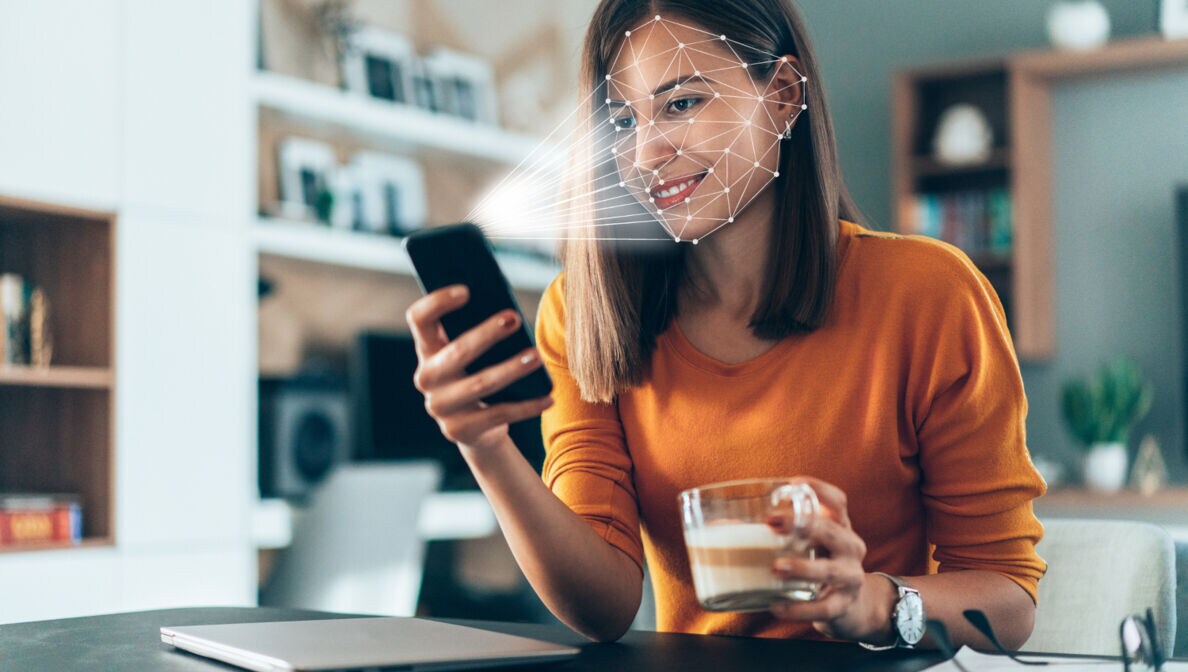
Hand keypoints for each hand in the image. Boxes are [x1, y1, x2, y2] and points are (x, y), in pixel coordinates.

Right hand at [405, 284, 553, 452]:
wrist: (476, 427)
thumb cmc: (479, 373)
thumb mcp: (475, 353)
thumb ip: (480, 329)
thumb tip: (509, 312)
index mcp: (427, 349)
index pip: (419, 319)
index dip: (438, 302)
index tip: (467, 290)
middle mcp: (427, 378)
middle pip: (456, 352)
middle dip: (487, 334)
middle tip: (515, 318)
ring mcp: (440, 407)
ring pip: (480, 384)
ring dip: (511, 369)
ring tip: (536, 356)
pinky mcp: (460, 430)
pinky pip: (499, 415)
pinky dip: (527, 406)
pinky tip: (548, 398)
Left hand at [766, 477, 892, 642]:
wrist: (852, 607)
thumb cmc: (819, 564)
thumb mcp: (808, 544)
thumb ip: (776, 533)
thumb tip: (721, 526)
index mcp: (839, 527)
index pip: (838, 502)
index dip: (820, 490)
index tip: (794, 483)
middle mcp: (850, 548)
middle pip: (833, 531)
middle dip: (804, 525)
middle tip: (772, 522)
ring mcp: (850, 577)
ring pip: (829, 570)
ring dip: (802, 567)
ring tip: (776, 567)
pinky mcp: (843, 605)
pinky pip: (822, 608)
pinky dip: (799, 609)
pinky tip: (777, 607)